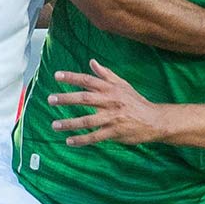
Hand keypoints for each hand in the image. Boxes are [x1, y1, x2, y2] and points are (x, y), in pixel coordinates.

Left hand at [48, 59, 165, 146]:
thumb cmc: (136, 102)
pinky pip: (95, 136)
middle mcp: (110, 101)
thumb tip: (92, 62)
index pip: (88, 80)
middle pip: (85, 98)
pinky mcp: (114, 132)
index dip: (72, 77)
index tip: (57, 76)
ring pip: (87, 120)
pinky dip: (82, 140)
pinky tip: (69, 141)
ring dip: (70, 123)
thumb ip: (106, 74)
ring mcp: (112, 117)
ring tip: (55, 125)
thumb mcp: (122, 85)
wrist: (154, 120)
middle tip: (51, 99)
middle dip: (66, 99)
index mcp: (110, 89)